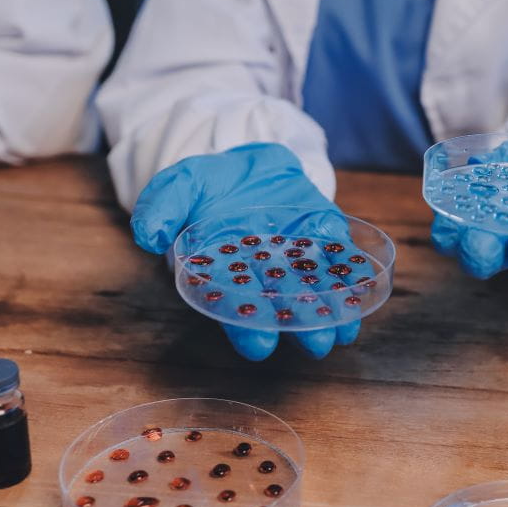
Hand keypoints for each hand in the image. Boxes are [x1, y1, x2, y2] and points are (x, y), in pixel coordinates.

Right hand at [132, 143, 360, 359]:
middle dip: (296, 324)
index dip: (245, 323)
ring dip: (328, 312)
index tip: (259, 343)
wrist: (249, 163)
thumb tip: (148, 237)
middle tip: (313, 343)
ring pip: (311, 289)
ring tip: (340, 331)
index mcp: (223, 270)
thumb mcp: (179, 184)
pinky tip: (359, 302)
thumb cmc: (210, 183)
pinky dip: (350, 281)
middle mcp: (261, 273)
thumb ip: (161, 206)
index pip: (233, 302)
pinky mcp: (323, 237)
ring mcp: (296, 258)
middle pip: (278, 303)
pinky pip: (338, 261)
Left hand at [430, 121, 507, 277]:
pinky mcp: (483, 193)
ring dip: (460, 234)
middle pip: (504, 254)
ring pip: (473, 240)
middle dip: (490, 251)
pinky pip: (456, 213)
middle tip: (483, 241)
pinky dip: (448, 205)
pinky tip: (450, 190)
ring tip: (456, 221)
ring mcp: (505, 215)